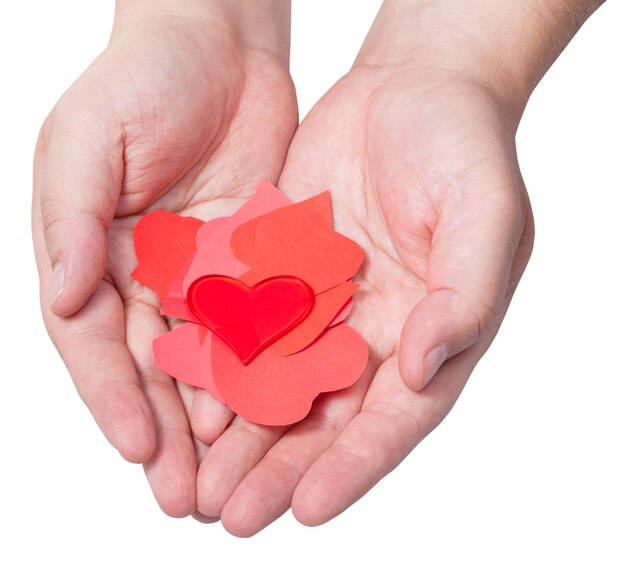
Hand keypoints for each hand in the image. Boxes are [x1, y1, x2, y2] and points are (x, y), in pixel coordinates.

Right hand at [32, 0, 295, 516]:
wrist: (218, 45)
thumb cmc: (141, 81)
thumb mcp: (85, 143)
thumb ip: (71, 221)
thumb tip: (63, 296)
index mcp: (95, 254)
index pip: (98, 343)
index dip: (112, 398)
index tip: (135, 448)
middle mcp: (147, 274)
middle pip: (154, 368)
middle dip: (166, 431)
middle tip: (183, 494)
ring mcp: (203, 271)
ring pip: (208, 358)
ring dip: (216, 416)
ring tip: (228, 471)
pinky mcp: (253, 258)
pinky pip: (258, 320)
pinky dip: (264, 364)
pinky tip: (275, 405)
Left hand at [193, 3, 542, 535]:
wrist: (414, 88)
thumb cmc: (464, 149)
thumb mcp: (485, 219)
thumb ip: (462, 301)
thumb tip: (425, 371)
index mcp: (429, 333)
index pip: (392, 419)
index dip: (353, 466)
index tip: (307, 510)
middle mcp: (374, 332)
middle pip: (324, 416)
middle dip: (278, 467)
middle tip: (230, 515)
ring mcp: (326, 304)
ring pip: (276, 380)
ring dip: (239, 431)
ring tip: (197, 480)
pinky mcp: (284, 270)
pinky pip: (247, 321)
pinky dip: (216, 359)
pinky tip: (183, 394)